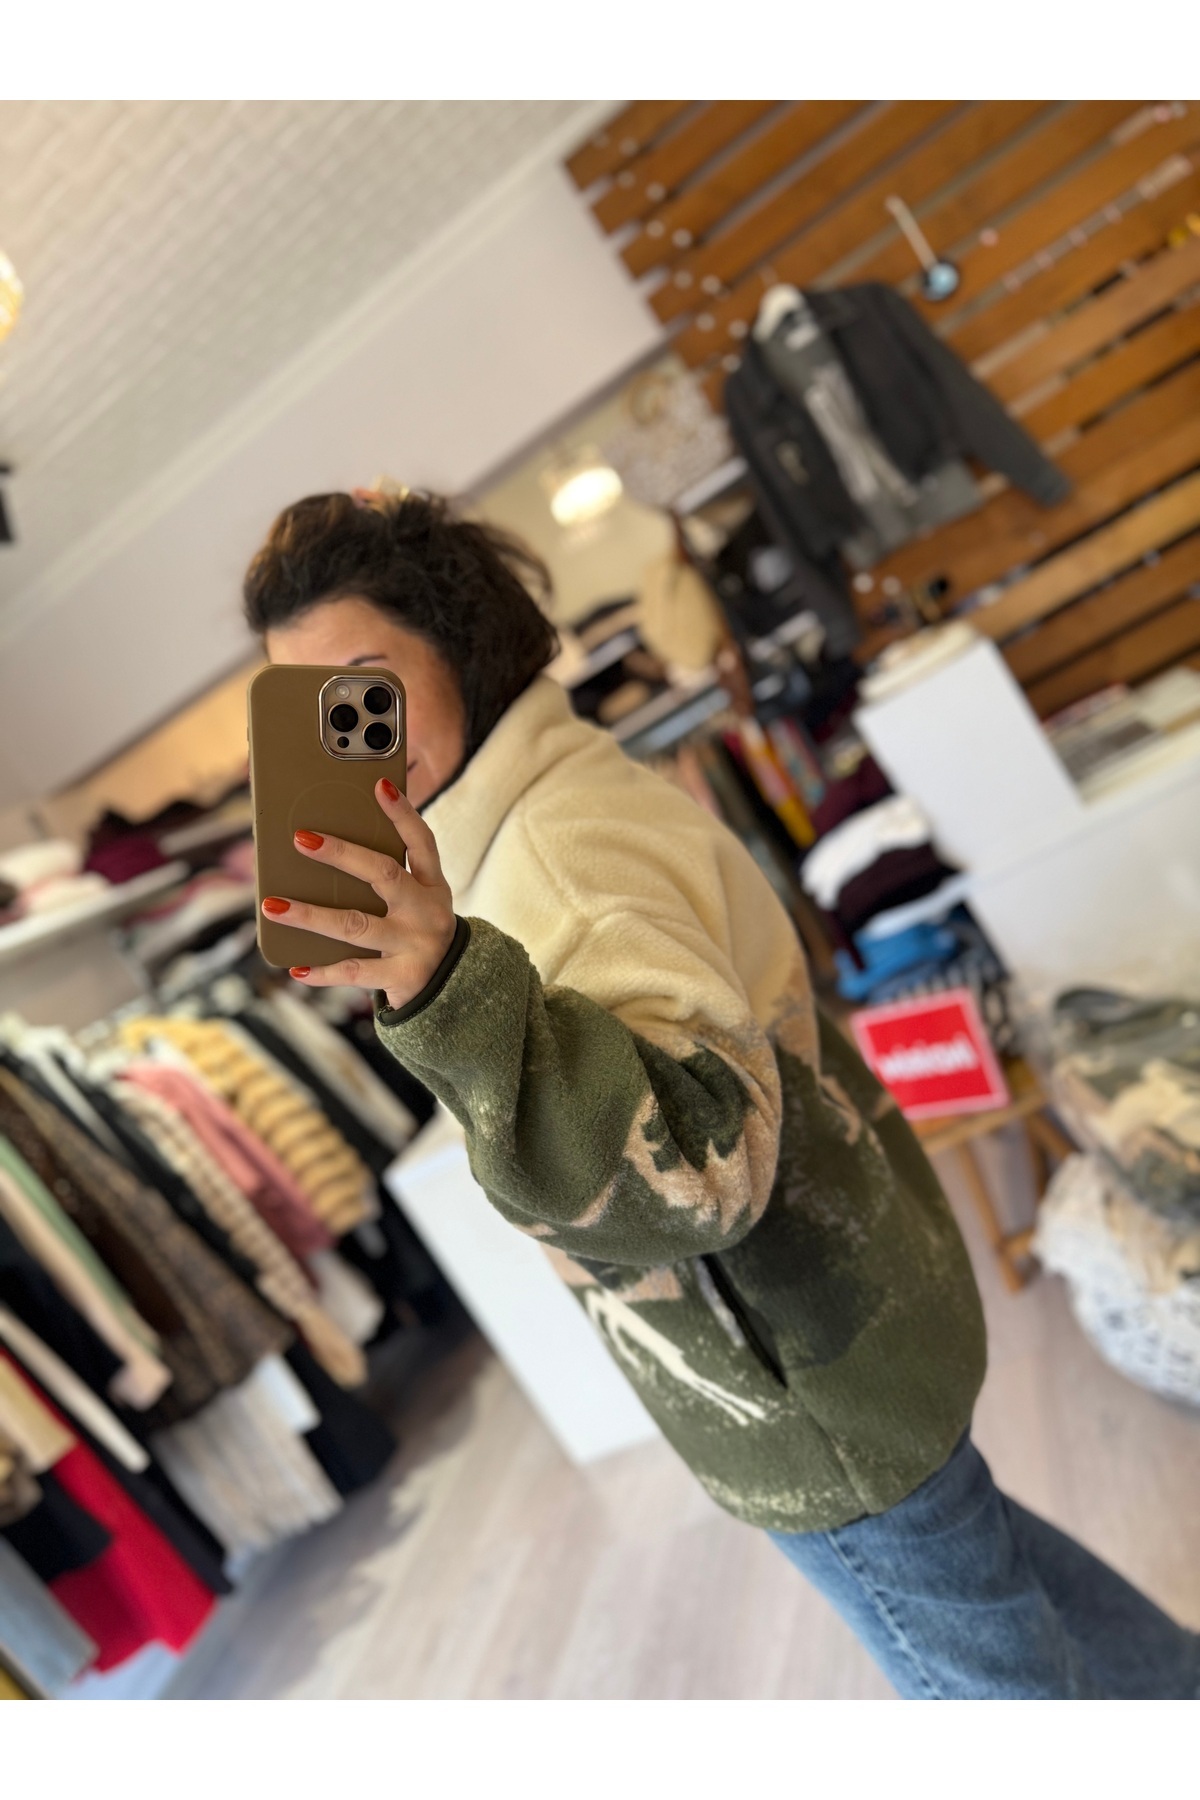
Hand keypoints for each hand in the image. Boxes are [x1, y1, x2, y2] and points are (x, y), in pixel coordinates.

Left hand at [261, 778, 455, 1010]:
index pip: (422, 842)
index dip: (403, 813)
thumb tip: (323, 849)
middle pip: (384, 875)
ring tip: (273, 906)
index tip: (379, 786)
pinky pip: (354, 971)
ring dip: (311, 916)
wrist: (455, 990)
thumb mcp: (418, 901)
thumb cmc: (420, 933)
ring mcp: (414, 945)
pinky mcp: (401, 977)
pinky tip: (296, 967)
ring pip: (356, 925)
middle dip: (342, 854)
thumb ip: (388, 879)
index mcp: (433, 886)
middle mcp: (427, 911)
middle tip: (301, 839)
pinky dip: (322, 972)